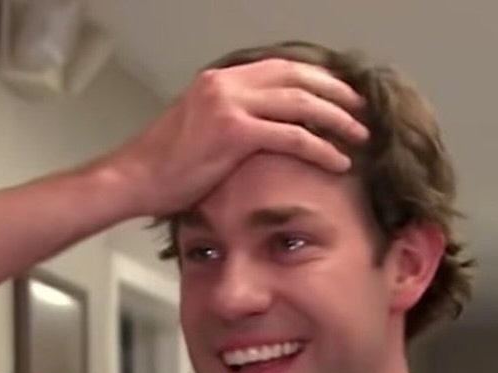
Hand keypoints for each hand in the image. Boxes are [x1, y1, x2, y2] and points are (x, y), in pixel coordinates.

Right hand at [104, 58, 367, 217]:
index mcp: (220, 80)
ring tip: (360, 135)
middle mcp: (226, 84)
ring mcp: (229, 104)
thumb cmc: (166, 165)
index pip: (280, 69)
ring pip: (300, 104)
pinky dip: (320, 147)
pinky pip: (291, 135)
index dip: (316, 79)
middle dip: (335, 94)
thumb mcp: (199, 129)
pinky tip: (338, 159)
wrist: (137, 180)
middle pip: (297, 78)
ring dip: (336, 119)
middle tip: (361, 110)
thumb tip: (262, 129)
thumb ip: (231, 118)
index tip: (340, 94)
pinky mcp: (233, 132)